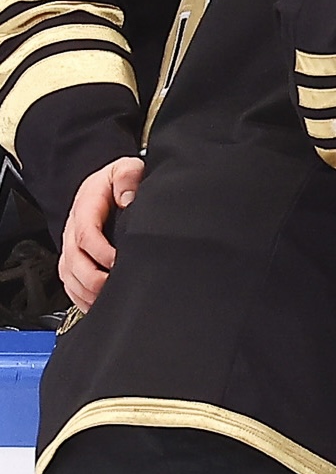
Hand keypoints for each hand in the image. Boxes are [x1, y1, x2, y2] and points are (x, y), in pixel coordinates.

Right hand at [59, 154, 141, 309]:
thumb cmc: (117, 181)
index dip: (101, 251)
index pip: (86, 234)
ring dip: (86, 291)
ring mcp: (71, 247)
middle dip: (93, 278)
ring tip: (107, 299)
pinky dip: (81, 298)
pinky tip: (97, 305)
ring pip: (69, 276)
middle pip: (73, 261)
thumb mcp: (126, 168)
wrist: (104, 186)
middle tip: (115, 286)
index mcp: (85, 208)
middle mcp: (73, 230)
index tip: (119, 261)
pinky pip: (70, 284)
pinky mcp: (74, 260)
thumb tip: (127, 198)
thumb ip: (128, 177)